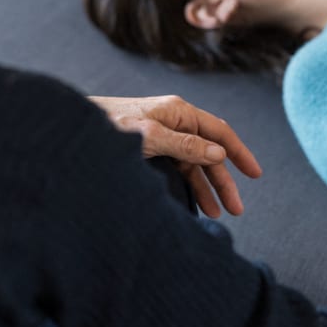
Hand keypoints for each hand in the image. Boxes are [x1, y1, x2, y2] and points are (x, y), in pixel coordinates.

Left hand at [89, 95, 261, 217]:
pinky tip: (196, 204)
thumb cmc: (107, 126)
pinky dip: (189, 185)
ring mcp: (164, 134)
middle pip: (209, 152)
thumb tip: (219, 154)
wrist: (71, 127)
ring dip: (207, 188)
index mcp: (179, 112)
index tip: (255, 174)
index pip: (219, 132)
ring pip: (195, 163)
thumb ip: (185, 145)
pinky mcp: (151, 147)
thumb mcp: (149, 137)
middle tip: (237, 209)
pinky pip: (179, 167)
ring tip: (219, 214)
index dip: (240, 153)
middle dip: (224, 181)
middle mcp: (175, 121)